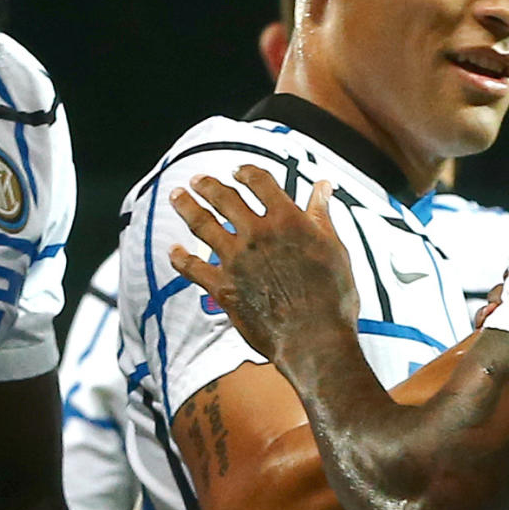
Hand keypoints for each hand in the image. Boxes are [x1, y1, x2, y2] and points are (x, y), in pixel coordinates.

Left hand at [166, 166, 356, 362]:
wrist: (315, 339)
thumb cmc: (333, 297)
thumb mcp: (335, 249)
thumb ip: (322, 215)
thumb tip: (323, 186)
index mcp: (287, 220)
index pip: (260, 183)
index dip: (246, 172)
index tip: (238, 171)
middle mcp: (257, 234)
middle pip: (225, 198)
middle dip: (208, 185)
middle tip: (197, 180)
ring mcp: (236, 260)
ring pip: (203, 224)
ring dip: (187, 207)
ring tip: (177, 196)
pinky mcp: (223, 288)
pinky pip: (192, 268)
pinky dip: (180, 257)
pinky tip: (173, 250)